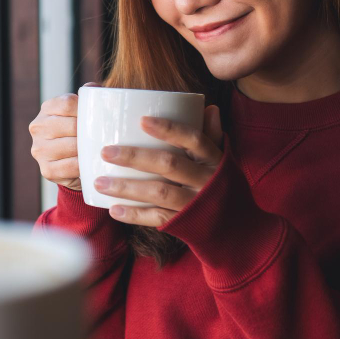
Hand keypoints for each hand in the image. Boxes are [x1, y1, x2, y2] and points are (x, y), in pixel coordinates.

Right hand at [29, 83, 99, 191]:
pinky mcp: (46, 169)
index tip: (100, 117)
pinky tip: (91, 163)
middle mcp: (38, 127)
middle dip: (90, 132)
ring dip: (88, 149)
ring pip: (71, 146)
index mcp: (47, 108)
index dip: (86, 110)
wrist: (72, 164)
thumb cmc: (81, 132)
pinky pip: (69, 167)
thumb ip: (91, 97)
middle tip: (107, 136)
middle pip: (71, 126)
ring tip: (102, 150)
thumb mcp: (83, 113)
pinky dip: (83, 166)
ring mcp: (39, 149)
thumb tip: (95, 88)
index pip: (67, 103)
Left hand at [96, 105, 224, 227]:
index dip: (169, 129)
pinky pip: (158, 218)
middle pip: (169, 164)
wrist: (240, 230)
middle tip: (105, 151)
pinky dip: (135, 215)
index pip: (193, 139)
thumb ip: (211, 137)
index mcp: (213, 159)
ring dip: (127, 187)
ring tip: (99, 182)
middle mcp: (206, 180)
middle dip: (135, 157)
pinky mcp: (185, 224)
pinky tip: (113, 210)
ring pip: (159, 193)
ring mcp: (195, 203)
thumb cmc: (222, 186)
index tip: (142, 120)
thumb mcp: (222, 161)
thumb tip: (209, 108)